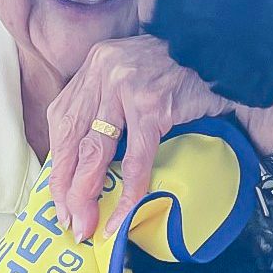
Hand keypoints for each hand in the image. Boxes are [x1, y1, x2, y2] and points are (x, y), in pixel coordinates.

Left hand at [46, 35, 233, 240]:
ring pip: (95, 150)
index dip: (57, 163)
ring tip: (86, 222)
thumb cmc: (175, 68)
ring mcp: (125, 89)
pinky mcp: (151, 106)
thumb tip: (90, 160)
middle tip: (69, 220)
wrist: (216, 50)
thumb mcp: (129, 74)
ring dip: (87, 192)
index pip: (61, 121)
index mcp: (94, 67)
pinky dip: (128, 190)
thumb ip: (107, 104)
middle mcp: (103, 73)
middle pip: (71, 137)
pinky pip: (135, 158)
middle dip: (65, 185)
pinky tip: (123, 212)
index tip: (58, 196)